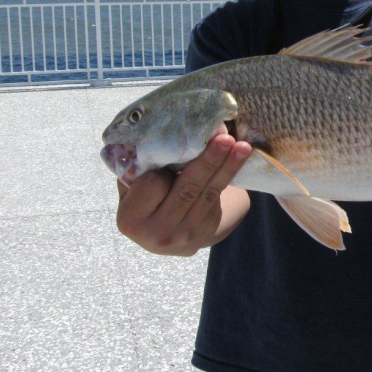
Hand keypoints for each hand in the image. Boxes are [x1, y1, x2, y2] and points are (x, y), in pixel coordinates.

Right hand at [115, 134, 251, 255]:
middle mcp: (159, 233)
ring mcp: (186, 234)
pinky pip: (218, 196)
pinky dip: (229, 174)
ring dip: (227, 167)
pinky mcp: (207, 228)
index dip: (162, 167)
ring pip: (208, 192)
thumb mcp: (130, 189)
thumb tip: (150, 137)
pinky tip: (239, 157)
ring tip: (241, 147)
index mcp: (131, 220)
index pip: (153, 184)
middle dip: (208, 162)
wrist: (164, 232)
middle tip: (225, 138)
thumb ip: (136, 171)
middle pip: (187, 189)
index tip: (168, 150)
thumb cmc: (143, 201)